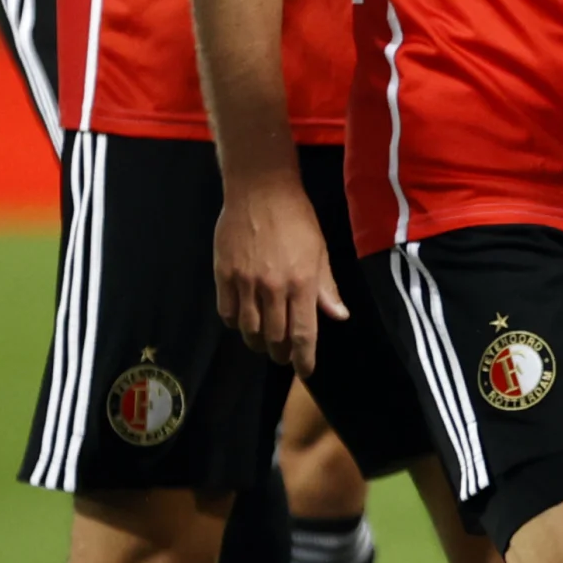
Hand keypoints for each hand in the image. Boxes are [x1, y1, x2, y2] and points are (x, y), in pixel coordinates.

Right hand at [213, 175, 343, 373]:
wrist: (260, 191)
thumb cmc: (297, 219)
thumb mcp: (320, 251)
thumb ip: (326, 288)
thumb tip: (338, 316)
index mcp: (302, 283)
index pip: (303, 334)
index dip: (304, 358)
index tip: (305, 371)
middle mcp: (273, 288)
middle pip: (274, 337)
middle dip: (281, 353)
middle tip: (284, 356)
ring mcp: (245, 282)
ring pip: (249, 329)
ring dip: (258, 342)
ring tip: (264, 342)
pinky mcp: (223, 275)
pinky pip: (228, 312)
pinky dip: (236, 323)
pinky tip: (244, 322)